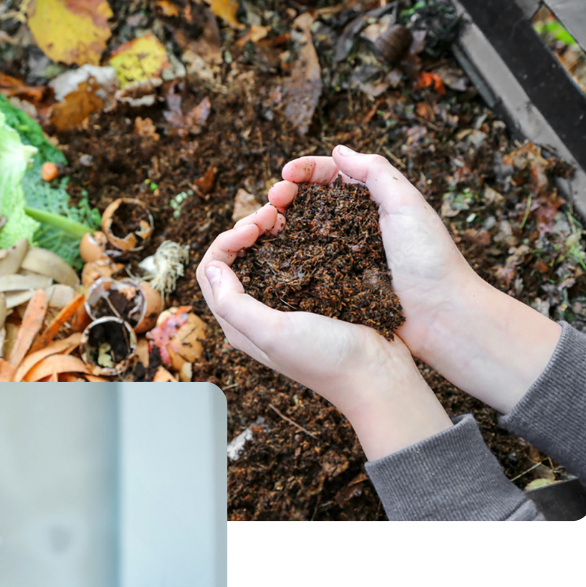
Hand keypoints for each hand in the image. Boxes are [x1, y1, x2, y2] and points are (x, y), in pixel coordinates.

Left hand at [197, 202, 419, 414]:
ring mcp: (284, 303)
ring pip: (262, 256)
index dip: (225, 241)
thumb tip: (211, 266)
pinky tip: (307, 227)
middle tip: (273, 213)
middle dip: (245, 229)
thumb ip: (234, 304)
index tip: (254, 227)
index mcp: (238, 324)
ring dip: (268, 231)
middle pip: (233, 260)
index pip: (210, 272)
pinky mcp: (311, 295)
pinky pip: (292, 259)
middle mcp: (255, 313)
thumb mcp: (272, 333)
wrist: (376, 373)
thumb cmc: (324, 358)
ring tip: (286, 214)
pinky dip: (293, 239)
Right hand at [275, 146, 559, 413]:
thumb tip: (339, 150)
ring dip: (279, 225)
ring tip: (264, 226)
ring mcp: (341, 258)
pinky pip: (303, 267)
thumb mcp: (407, 205)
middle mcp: (353, 228)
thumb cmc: (429, 260)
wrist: (439, 316)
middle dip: (286, 196)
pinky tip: (270, 255)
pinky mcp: (334, 286)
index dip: (305, 171)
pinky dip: (283, 258)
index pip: (332, 176)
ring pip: (301, 234)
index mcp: (372, 203)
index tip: (285, 174)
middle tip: (272, 202)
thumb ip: (376, 173)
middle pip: (310, 203)